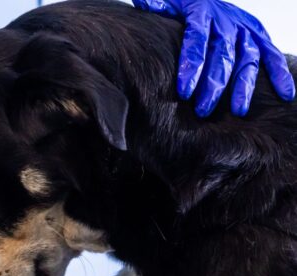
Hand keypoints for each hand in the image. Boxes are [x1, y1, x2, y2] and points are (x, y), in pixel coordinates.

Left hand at [133, 0, 294, 116]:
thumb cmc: (183, 6)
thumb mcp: (170, 2)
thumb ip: (159, 4)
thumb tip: (146, 4)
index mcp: (202, 12)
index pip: (196, 41)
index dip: (192, 66)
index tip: (184, 91)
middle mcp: (227, 22)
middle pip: (223, 55)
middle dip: (213, 85)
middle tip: (204, 109)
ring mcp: (245, 30)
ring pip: (248, 58)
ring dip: (244, 85)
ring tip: (238, 110)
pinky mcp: (259, 36)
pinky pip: (272, 54)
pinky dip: (280, 73)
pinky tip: (285, 94)